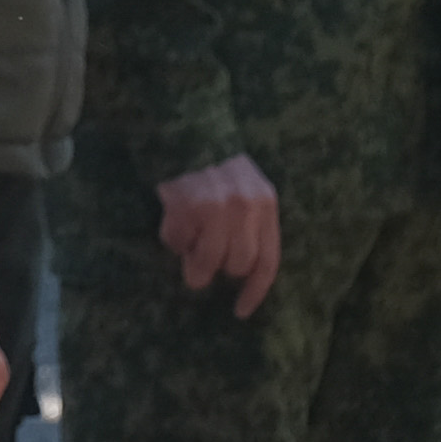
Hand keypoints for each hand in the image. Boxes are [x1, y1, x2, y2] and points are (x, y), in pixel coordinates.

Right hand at [155, 154, 283, 318]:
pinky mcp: (188, 205)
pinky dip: (172, 238)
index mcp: (266, 205)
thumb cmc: (216, 168)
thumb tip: (235, 270)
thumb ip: (248, 227)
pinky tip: (173, 222)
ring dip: (193, 261)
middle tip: (201, 259)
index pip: (267, 260)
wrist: (187, 130)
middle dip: (218, 269)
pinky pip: (178, 241)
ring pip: (208, 261)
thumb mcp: (247, 192)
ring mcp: (217, 206)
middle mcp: (246, 206)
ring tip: (185, 247)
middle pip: (237, 264)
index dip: (254, 290)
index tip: (241, 311)